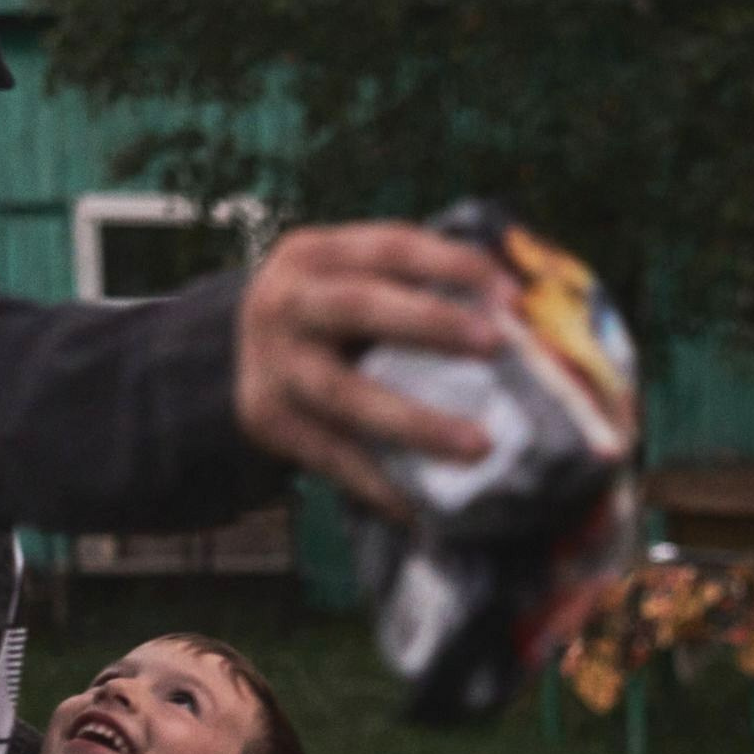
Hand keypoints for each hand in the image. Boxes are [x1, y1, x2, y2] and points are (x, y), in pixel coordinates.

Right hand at [234, 222, 515, 517]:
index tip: (514, 297)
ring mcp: (272, 365)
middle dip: (433, 325)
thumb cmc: (330, 315)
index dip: (454, 265)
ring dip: (417, 422)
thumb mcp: (352, 278)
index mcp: (315, 253)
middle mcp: (286, 303)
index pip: (392, 246)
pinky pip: (332, 457)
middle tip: (498, 347)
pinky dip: (382, 483)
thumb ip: (416, 283)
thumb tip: (519, 309)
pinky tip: (425, 507)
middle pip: (362, 307)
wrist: (234, 354)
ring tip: (479, 446)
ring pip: (347, 395)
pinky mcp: (268, 422)